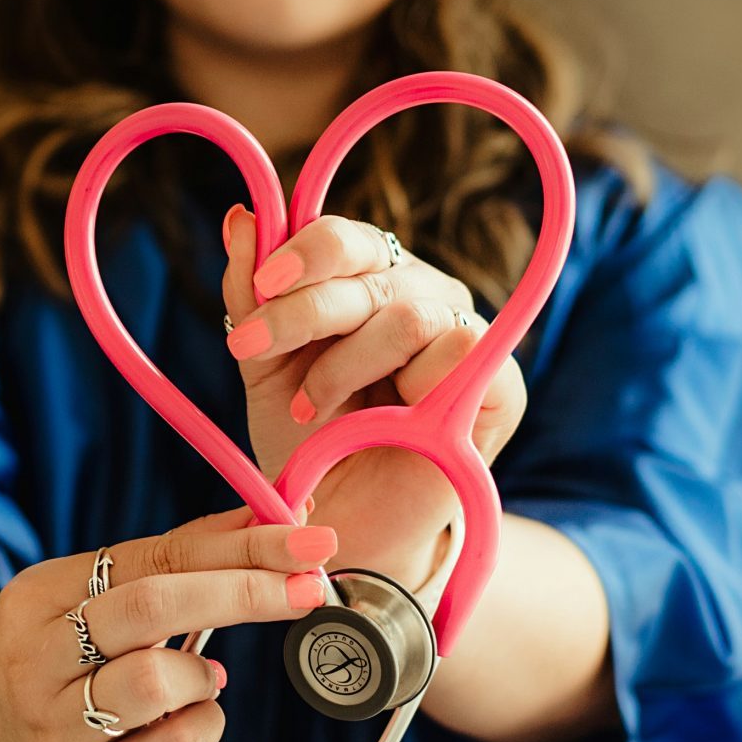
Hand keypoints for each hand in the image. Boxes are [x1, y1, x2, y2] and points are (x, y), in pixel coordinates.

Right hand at [0, 508, 336, 741]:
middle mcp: (34, 660)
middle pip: (151, 607)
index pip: (152, 557)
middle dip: (244, 592)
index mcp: (39, 595)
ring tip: (200, 677)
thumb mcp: (97, 589)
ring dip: (203, 674)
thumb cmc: (65, 646)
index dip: (238, 546)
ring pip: (155, 682)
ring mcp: (53, 729)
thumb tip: (276, 517)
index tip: (307, 539)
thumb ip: (180, 556)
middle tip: (309, 588)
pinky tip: (190, 716)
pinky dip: (203, 724)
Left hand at [219, 206, 528, 584]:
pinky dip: (409, 388)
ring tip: (311, 408)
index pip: (345, 238)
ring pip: (409, 314)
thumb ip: (251, 295)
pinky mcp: (501, 383)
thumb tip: (241, 217)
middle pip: (370, 268)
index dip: (303, 252)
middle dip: (303, 310)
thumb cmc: (310, 442)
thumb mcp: (265, 368)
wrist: (344, 524)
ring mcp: (464, 334)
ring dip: (346, 365)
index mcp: (369, 280)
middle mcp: (420, 294)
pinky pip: (461, 352)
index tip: (259, 288)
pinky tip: (384, 422)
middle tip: (252, 349)